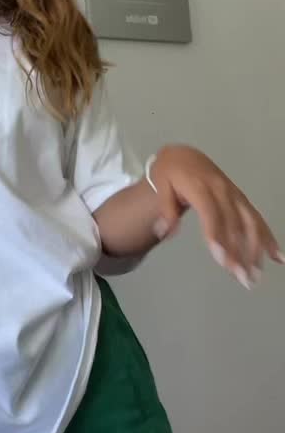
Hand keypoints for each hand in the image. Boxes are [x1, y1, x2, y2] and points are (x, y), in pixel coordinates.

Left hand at [152, 146, 281, 288]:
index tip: (222, 260)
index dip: (217, 236)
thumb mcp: (160, 184)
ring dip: (256, 249)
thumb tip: (165, 232)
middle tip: (242, 277)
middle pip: (233, 223)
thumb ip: (165, 208)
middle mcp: (222, 190)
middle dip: (239, 252)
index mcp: (200, 186)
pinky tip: (277, 256)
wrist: (185, 155)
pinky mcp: (241, 200)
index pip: (210, 213)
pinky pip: (257, 218)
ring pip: (250, 222)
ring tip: (256, 274)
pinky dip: (268, 237)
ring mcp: (235, 195)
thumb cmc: (170, 172)